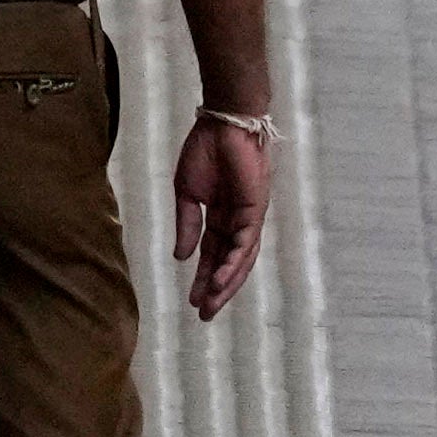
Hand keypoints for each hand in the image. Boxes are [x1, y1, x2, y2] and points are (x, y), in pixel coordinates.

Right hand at [172, 108, 272, 322]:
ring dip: (227, 283)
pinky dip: (235, 263)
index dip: (202, 277)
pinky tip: (222, 280)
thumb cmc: (205, 150)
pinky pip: (246, 243)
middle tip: (203, 314)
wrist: (223, 123)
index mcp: (220, 216)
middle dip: (216, 289)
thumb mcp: (186, 193)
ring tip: (211, 303)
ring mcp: (248, 217)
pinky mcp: (255, 210)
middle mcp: (236, 221)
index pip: (212, 254)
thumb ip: (187, 225)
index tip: (191, 300)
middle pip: (228, 263)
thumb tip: (181, 257)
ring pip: (241, 259)